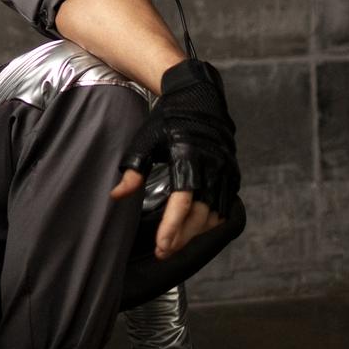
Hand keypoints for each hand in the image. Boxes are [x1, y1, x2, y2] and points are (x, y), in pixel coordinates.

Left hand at [110, 58, 239, 258]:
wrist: (198, 97)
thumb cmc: (166, 120)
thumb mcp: (145, 140)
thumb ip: (133, 170)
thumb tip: (116, 196)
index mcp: (188, 156)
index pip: (182, 202)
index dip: (172, 227)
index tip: (160, 247)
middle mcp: (211, 166)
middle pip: (200, 214)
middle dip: (181, 237)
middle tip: (163, 251)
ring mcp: (225, 171)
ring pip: (214, 214)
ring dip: (196, 232)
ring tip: (176, 243)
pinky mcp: (233, 173)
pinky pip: (225, 206)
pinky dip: (212, 221)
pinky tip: (196, 229)